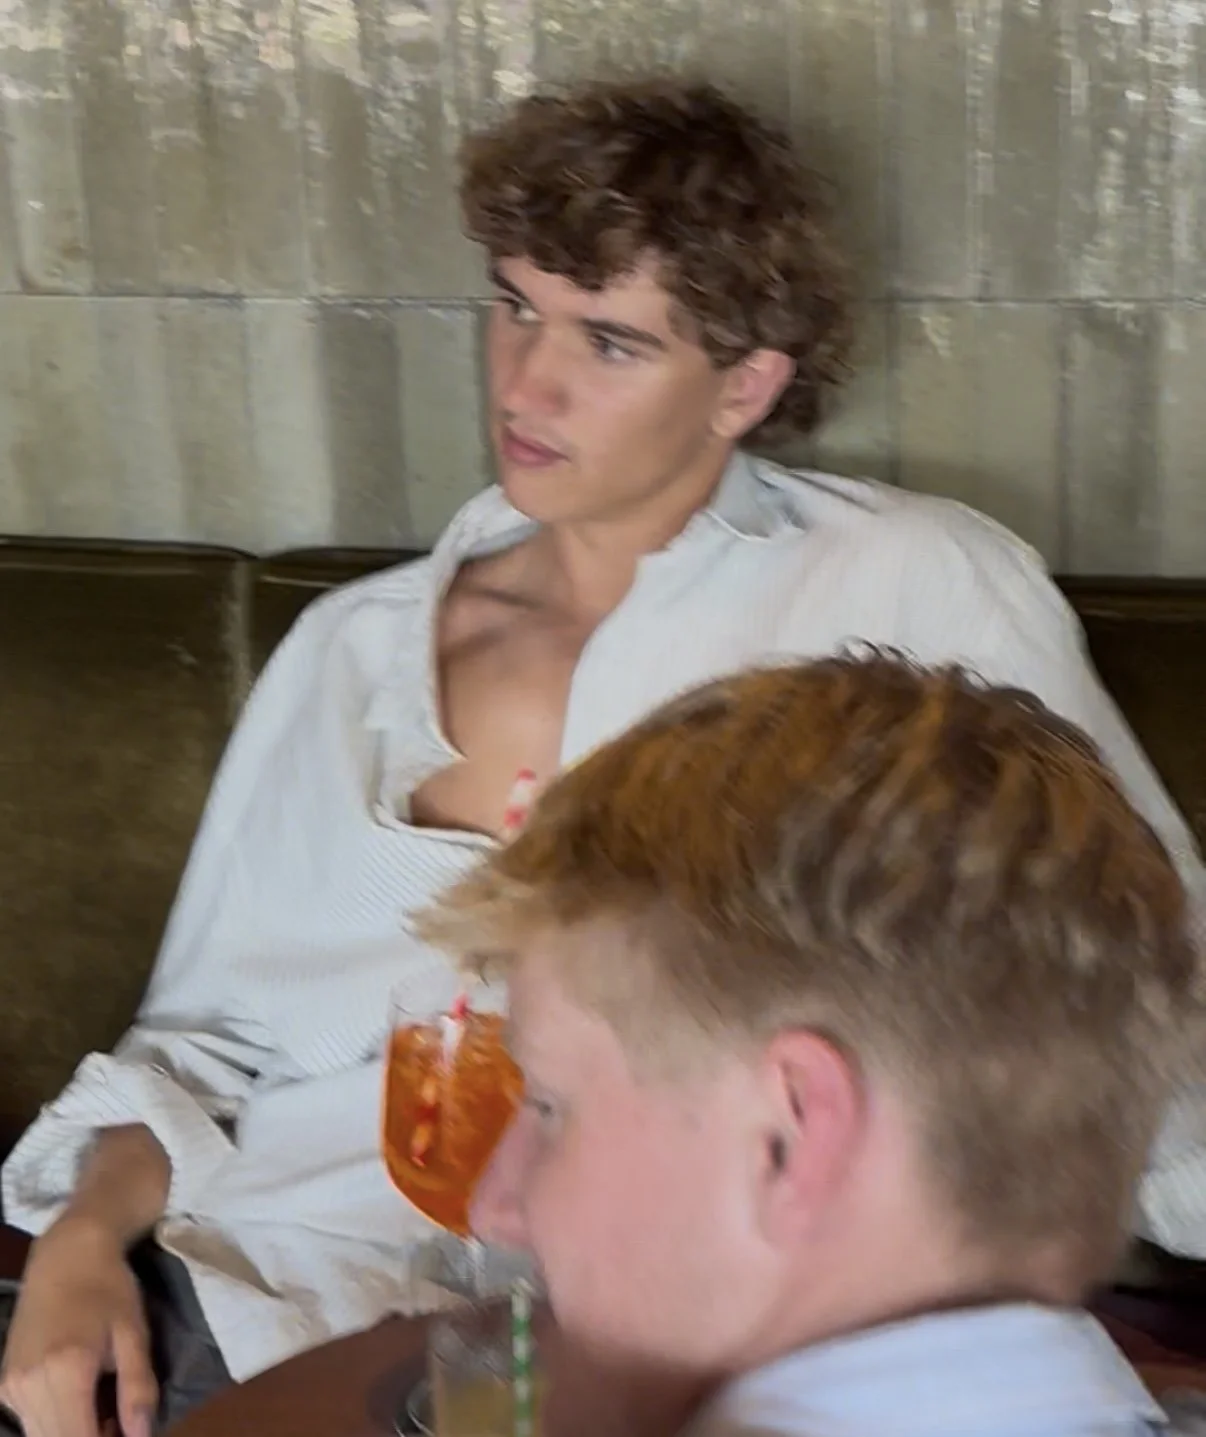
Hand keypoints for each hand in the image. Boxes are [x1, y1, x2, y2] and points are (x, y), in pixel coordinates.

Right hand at [0, 1217, 156, 1436]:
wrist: (66, 1255)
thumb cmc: (109, 1288)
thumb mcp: (134, 1334)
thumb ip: (138, 1388)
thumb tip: (142, 1436)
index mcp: (66, 1372)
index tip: (127, 1432)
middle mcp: (29, 1386)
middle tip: (119, 1420)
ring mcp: (10, 1387)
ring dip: (72, 1434)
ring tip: (102, 1408)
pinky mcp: (4, 1384)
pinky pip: (29, 1422)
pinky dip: (56, 1423)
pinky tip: (80, 1399)